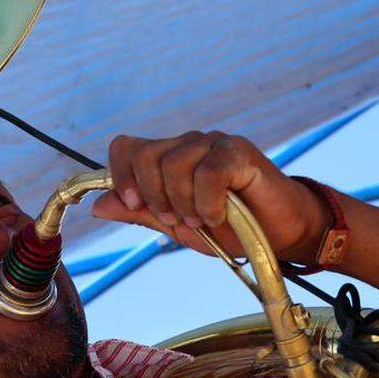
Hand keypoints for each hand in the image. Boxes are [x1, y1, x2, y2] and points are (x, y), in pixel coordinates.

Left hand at [91, 131, 329, 262]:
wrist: (280, 234)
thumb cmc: (228, 228)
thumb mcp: (177, 226)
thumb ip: (140, 212)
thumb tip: (98, 207)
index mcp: (166, 157)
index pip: (125, 147)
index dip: (120, 174)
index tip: (133, 204)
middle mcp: (186, 143)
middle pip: (145, 155)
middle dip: (154, 196)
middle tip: (176, 220)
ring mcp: (213, 143)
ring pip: (175, 164)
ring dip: (184, 203)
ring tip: (203, 220)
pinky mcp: (238, 151)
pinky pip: (208, 172)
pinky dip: (209, 202)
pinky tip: (220, 215)